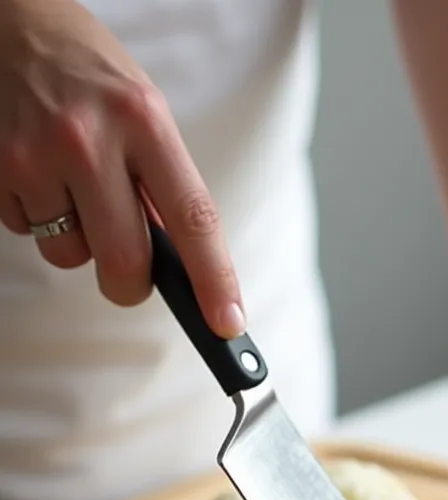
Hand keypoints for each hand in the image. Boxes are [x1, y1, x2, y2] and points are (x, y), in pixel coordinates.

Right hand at [0, 0, 243, 334]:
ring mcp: (37, 155)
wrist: (10, 19)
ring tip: (69, 183)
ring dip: (77, 239)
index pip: (192, 217)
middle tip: (129, 272)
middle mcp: (90, 138)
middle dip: (129, 283)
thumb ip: (160, 181)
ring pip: (70, 254)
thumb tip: (178, 263)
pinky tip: (38, 171)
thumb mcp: (141, 110)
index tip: (228, 323)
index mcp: (144, 119)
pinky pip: (28, 232)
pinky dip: (37, 216)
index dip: (214, 279)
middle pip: (124, 261)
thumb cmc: (87, 72)